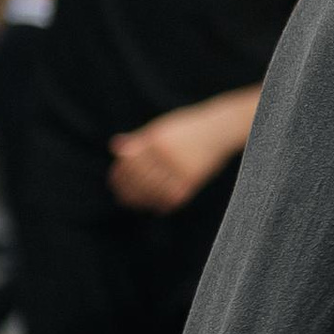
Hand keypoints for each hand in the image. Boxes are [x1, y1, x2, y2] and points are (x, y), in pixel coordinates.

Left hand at [109, 102, 237, 212]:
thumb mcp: (162, 127)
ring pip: (153, 191)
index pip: (129, 162)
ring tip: (135, 204)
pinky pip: (171, 197)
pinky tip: (155, 207)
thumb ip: (139, 139)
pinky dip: (161, 204)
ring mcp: (179, 167)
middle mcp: (165, 153)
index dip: (119, 175)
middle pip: (139, 178)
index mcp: (155, 139)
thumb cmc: (188, 127)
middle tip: (121, 198)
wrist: (220, 129)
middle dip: (127, 191)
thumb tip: (115, 147)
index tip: (113, 184)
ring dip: (142, 200)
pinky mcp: (192, 179)